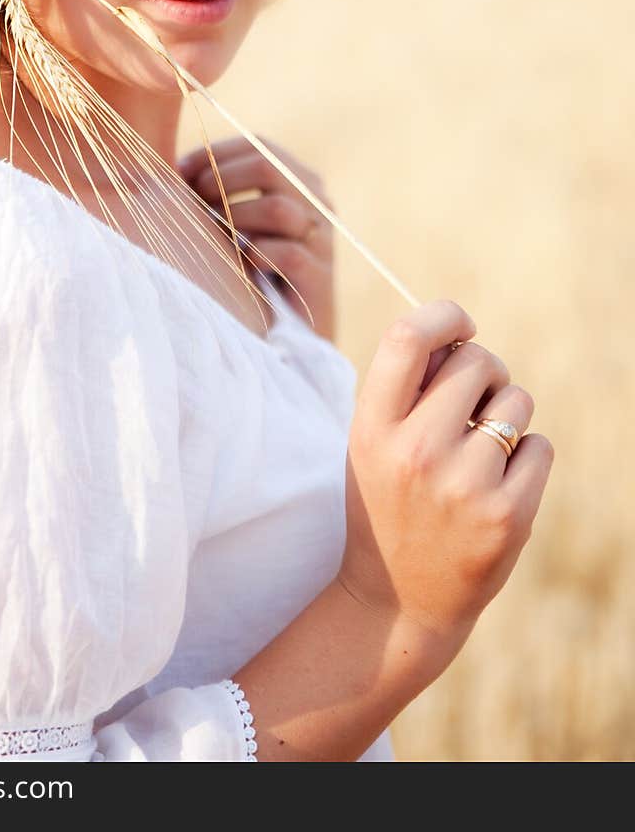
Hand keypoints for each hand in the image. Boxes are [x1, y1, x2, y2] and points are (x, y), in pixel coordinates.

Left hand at [176, 136, 336, 339]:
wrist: (289, 334)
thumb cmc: (252, 272)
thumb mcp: (237, 224)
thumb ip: (218, 192)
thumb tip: (171, 167)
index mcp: (300, 182)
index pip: (259, 145)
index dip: (214, 154)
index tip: (178, 172)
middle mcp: (318, 203)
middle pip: (268, 166)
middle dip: (219, 180)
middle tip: (193, 203)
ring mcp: (323, 240)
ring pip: (277, 208)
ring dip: (234, 218)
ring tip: (214, 236)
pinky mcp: (321, 278)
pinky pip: (288, 254)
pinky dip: (257, 256)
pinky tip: (241, 265)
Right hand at [338, 299, 553, 663]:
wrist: (399, 597)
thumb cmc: (387, 501)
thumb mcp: (371, 441)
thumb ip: (406, 388)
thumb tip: (460, 333)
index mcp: (373, 426)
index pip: (407, 338)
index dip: (443, 315)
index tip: (461, 324)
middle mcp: (417, 451)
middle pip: (477, 361)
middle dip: (485, 372)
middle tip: (473, 402)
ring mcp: (465, 484)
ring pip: (516, 401)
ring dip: (507, 415)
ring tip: (481, 451)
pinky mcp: (508, 514)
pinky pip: (540, 446)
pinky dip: (527, 456)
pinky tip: (499, 484)